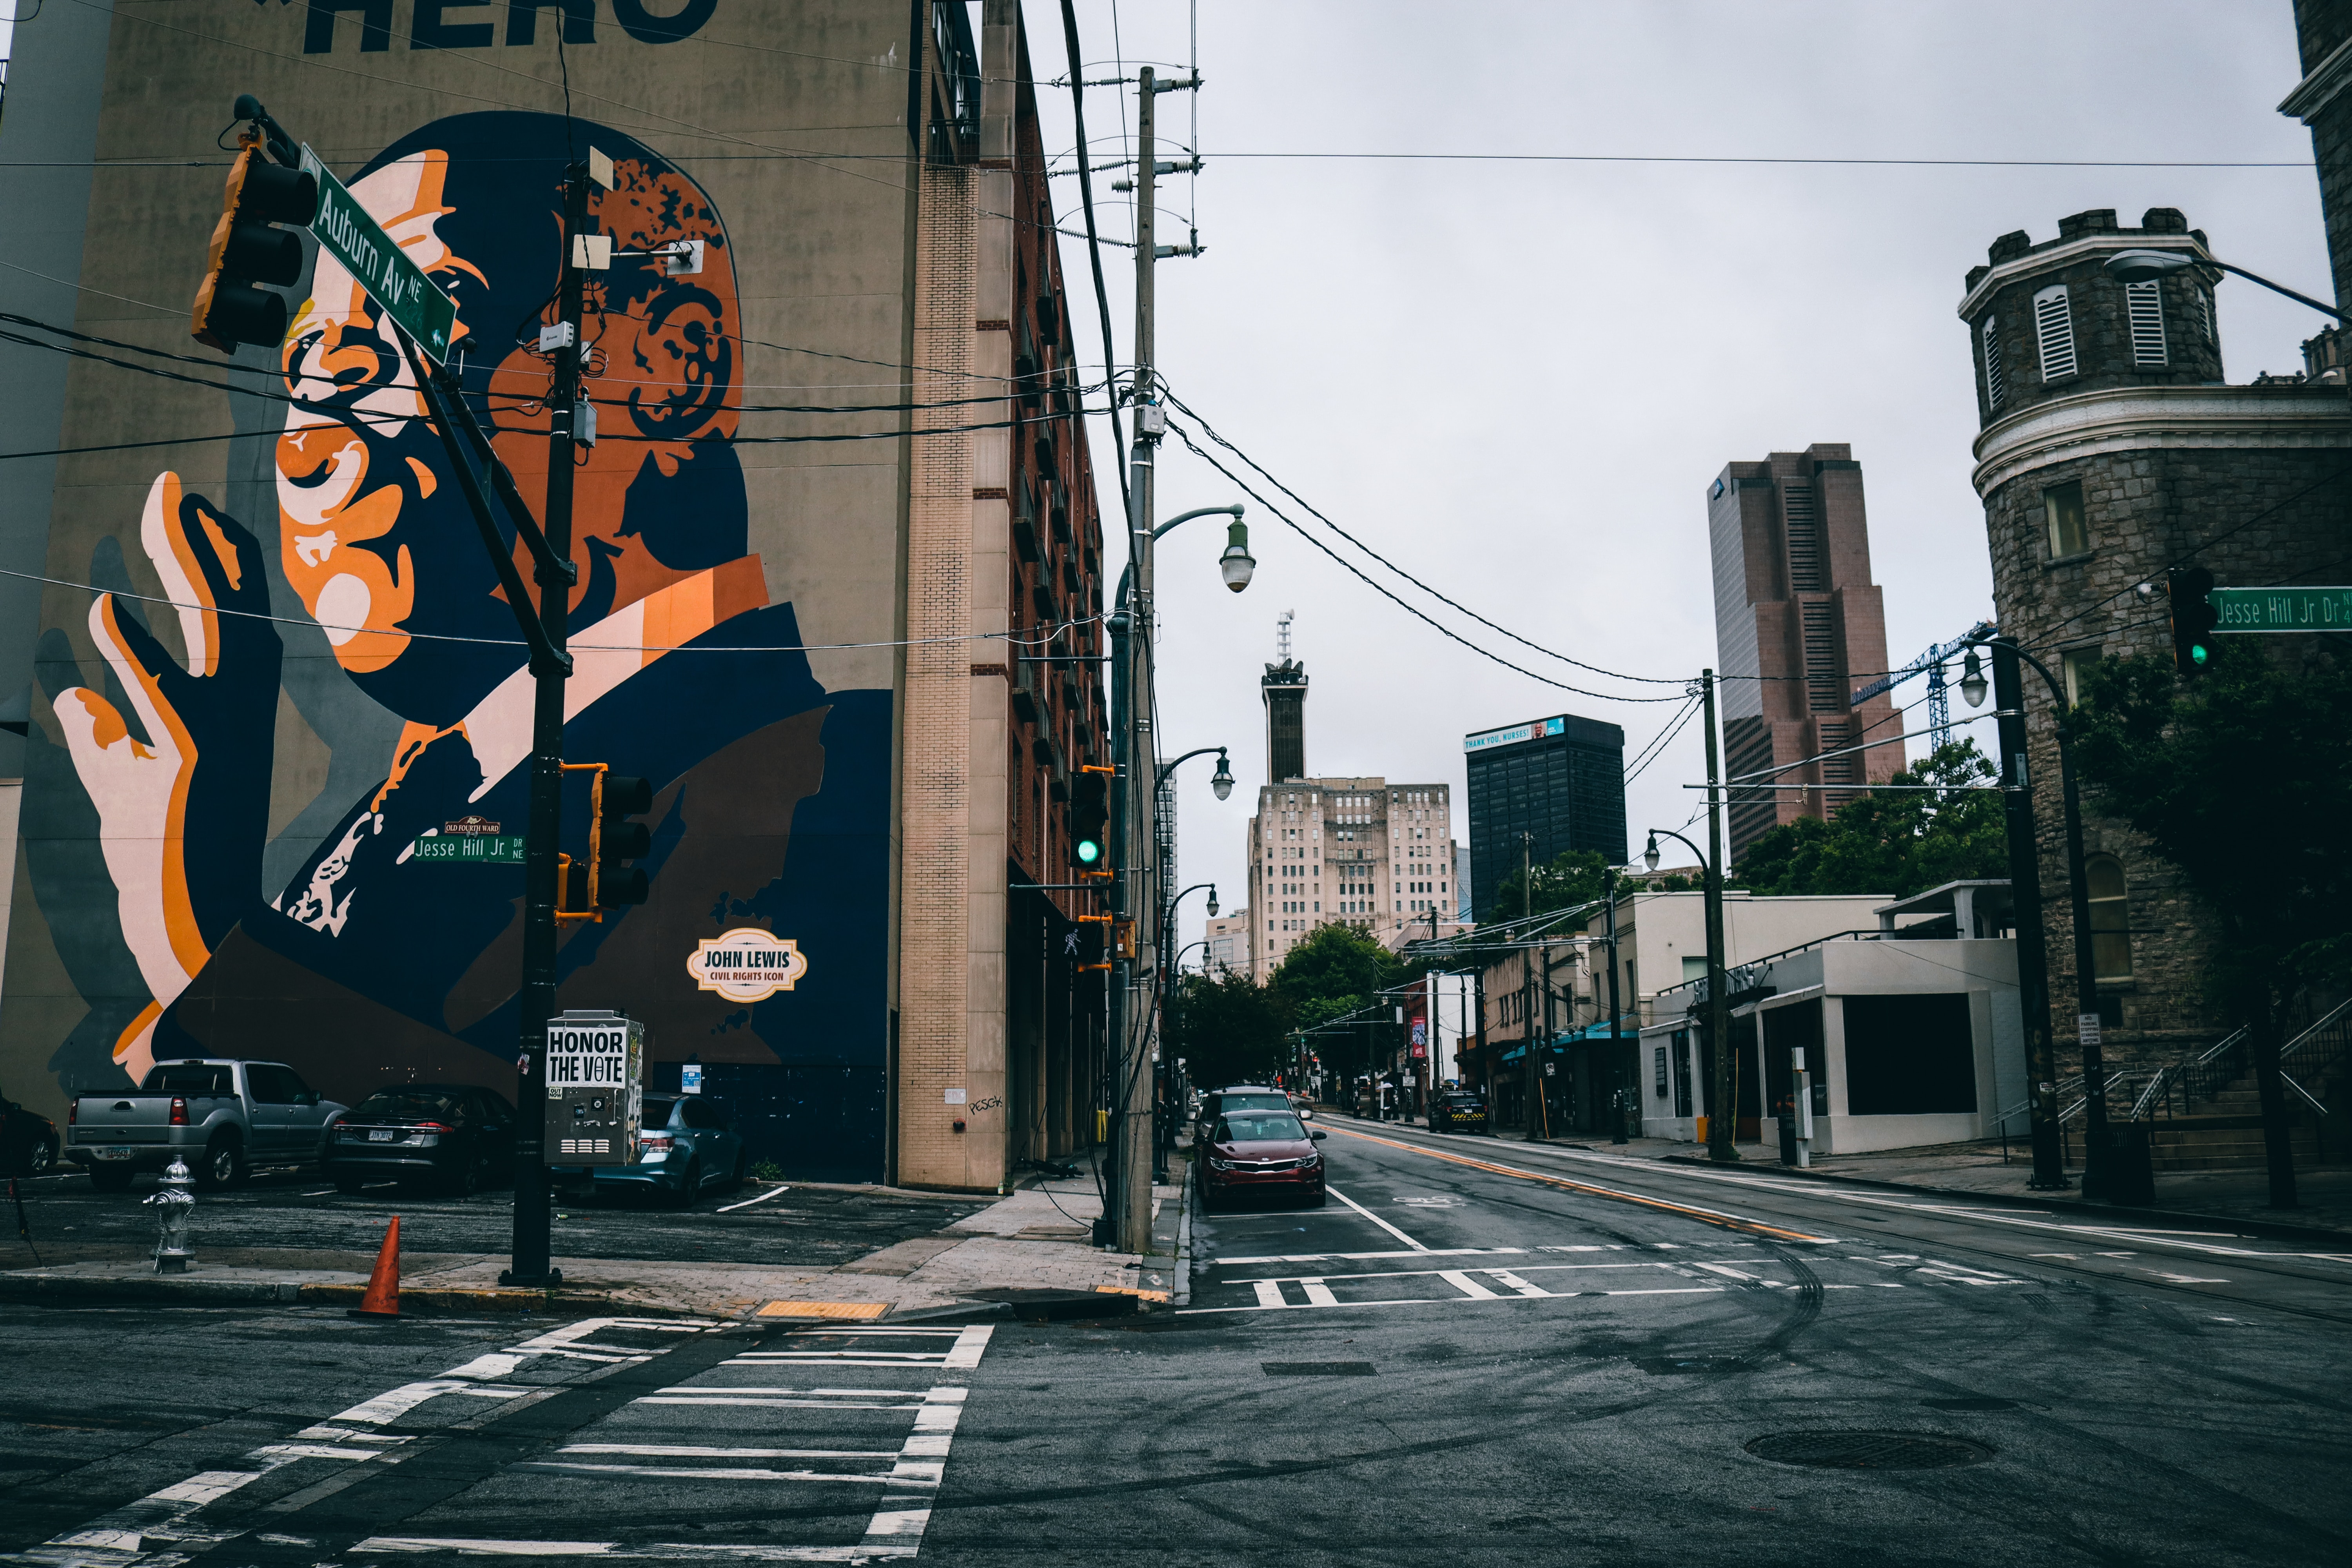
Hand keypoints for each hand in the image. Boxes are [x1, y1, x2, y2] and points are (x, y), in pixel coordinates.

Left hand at [52, 474, 281, 1077]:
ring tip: (155, 512)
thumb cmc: (154, 844)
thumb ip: (96, 728)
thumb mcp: (116, 774)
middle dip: (195, 539)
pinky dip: (128, 647)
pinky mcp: (187, 761)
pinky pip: (158, 691)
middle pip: (223, 604)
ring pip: (208, 630)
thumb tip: (69, 693)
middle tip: (170, 483)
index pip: (228, 614)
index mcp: (229, 706)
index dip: (209, 556)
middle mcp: (236, 711)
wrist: (182, 915)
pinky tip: (102, 610)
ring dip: (179, 565)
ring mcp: (217, 734)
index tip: (186, 506)